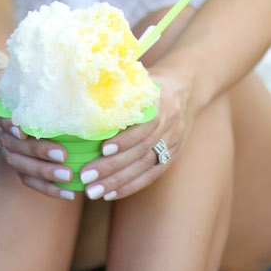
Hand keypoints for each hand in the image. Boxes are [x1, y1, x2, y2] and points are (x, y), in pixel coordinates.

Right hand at [0, 69, 77, 199]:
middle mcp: (1, 133)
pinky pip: (28, 180)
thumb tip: (72, 70)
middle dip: (38, 152)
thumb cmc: (21, 90)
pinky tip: (68, 193)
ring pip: (21, 166)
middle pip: (15, 146)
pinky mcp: (18, 165)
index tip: (22, 131)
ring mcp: (8, 151)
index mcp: (0, 111)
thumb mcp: (22, 81)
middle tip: (62, 155)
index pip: (1, 119)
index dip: (9, 126)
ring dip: (44, 173)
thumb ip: (38, 80)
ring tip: (68, 177)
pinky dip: (48, 189)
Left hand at [76, 72, 194, 200]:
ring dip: (118, 181)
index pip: (146, 125)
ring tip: (93, 191)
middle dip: (113, 166)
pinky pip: (152, 174)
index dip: (126, 139)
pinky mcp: (173, 155)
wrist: (188, 87)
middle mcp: (170, 124)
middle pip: (142, 150)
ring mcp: (174, 141)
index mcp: (162, 101)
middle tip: (86, 176)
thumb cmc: (152, 81)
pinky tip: (110, 194)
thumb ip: (118, 86)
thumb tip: (83, 92)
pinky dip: (131, 186)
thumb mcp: (139, 77)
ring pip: (146, 166)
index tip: (102, 149)